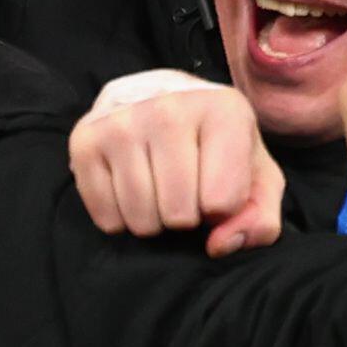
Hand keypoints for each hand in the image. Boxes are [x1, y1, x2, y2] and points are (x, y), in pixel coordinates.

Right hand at [69, 70, 287, 255]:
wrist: (161, 100)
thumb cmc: (215, 147)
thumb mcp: (256, 176)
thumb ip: (260, 219)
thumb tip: (218, 245)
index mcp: (223, 111)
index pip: (222, 201)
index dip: (222, 210)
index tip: (215, 186)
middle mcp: (170, 109)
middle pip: (179, 214)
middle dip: (186, 217)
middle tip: (184, 191)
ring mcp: (123, 123)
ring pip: (142, 220)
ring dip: (153, 220)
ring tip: (159, 190)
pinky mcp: (86, 140)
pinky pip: (106, 217)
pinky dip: (121, 218)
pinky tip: (131, 190)